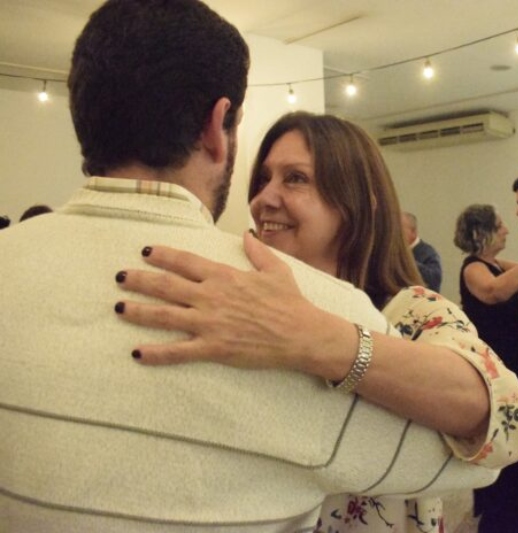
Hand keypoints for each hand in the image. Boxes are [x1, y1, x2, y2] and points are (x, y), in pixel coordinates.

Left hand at [115, 232, 324, 367]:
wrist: (302, 333)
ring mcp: (209, 323)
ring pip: (164, 316)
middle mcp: (211, 297)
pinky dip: (156, 353)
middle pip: (166, 286)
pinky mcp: (213, 348)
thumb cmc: (291, 302)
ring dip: (138, 311)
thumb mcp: (276, 270)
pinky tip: (136, 353)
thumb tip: (247, 235)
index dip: (163, 255)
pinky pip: (178, 351)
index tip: (146, 252)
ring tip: (118, 308)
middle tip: (119, 277)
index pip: (186, 261)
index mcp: (224, 276)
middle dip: (139, 280)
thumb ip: (257, 252)